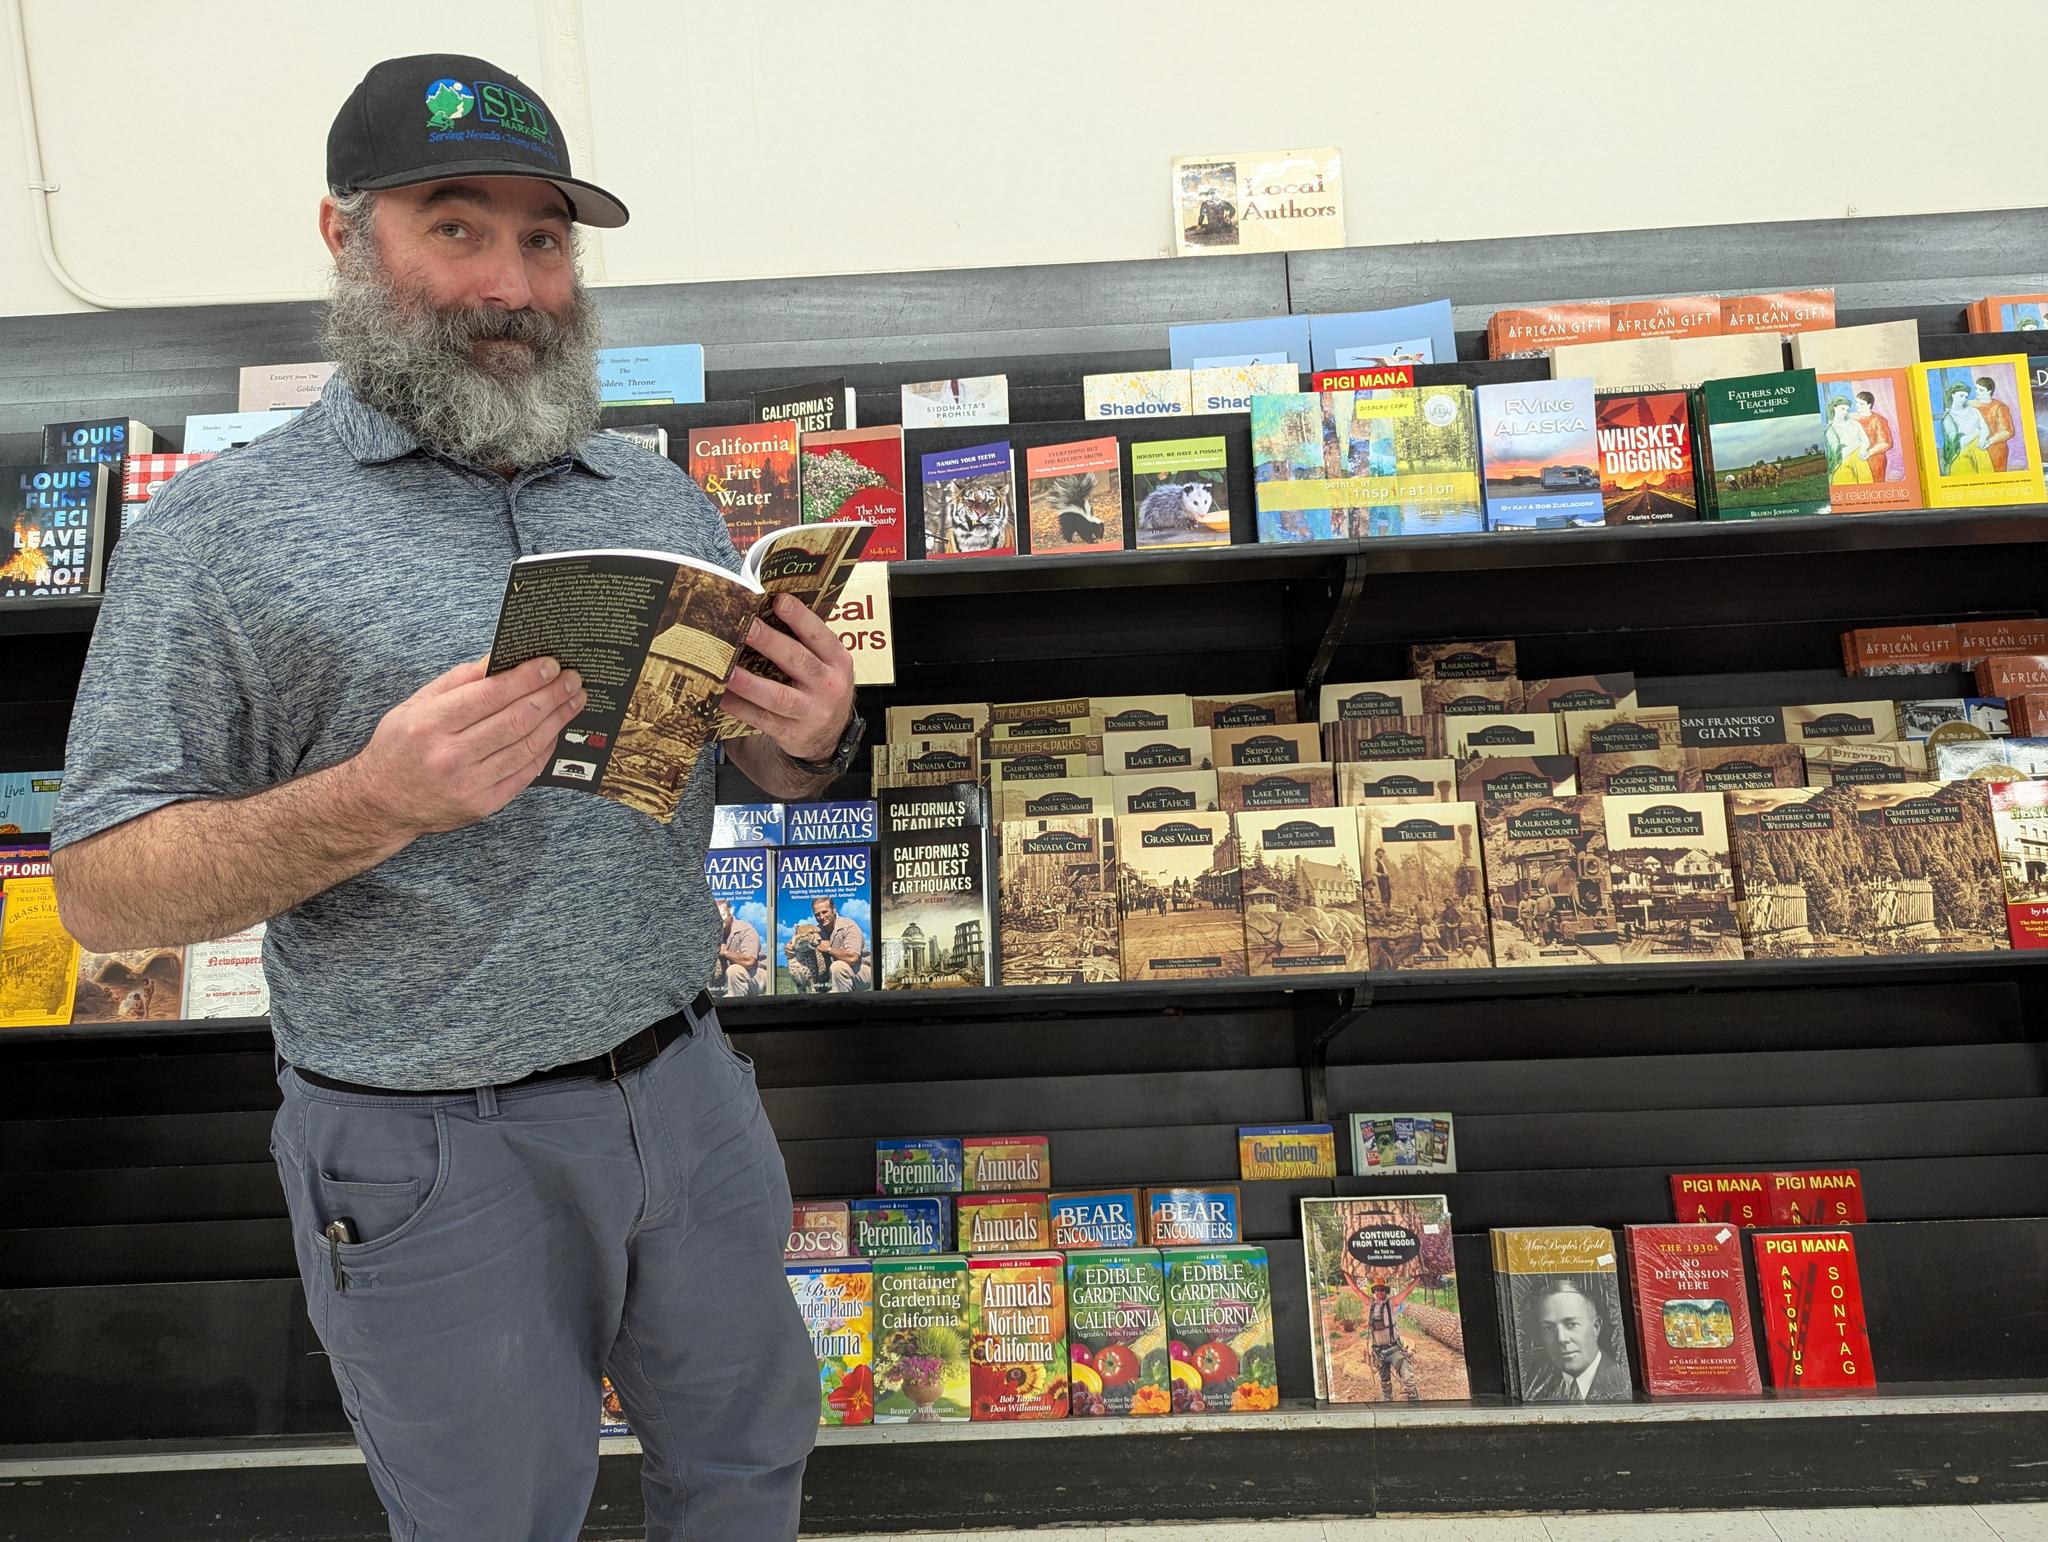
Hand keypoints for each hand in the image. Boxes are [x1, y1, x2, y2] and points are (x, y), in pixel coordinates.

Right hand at [350, 656, 585, 838]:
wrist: (381, 803)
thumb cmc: (401, 746)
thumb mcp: (417, 704)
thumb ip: (459, 680)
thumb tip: (501, 657)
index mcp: (430, 724)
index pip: (490, 695)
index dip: (526, 678)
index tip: (551, 664)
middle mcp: (450, 756)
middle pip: (515, 720)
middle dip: (551, 696)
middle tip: (573, 679)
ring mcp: (469, 784)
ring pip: (527, 747)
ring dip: (557, 720)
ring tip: (574, 701)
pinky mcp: (484, 805)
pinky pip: (525, 773)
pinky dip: (545, 749)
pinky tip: (556, 730)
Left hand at [720, 593, 854, 762]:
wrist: (829, 736)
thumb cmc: (820, 688)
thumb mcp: (827, 664)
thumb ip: (805, 641)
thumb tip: (765, 608)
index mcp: (838, 662)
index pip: (820, 636)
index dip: (801, 617)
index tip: (779, 600)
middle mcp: (828, 686)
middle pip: (797, 661)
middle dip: (769, 642)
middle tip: (745, 627)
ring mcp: (811, 712)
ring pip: (778, 696)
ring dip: (750, 682)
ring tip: (727, 669)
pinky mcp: (792, 733)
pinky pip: (762, 719)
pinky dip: (740, 708)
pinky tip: (721, 696)